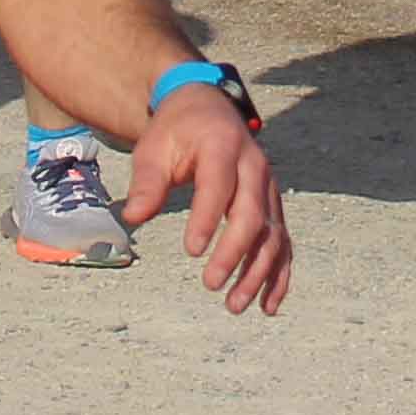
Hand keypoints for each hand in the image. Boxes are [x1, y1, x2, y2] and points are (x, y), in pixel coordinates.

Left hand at [120, 86, 288, 313]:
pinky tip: (267, 305)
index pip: (219, 186)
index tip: (192, 251)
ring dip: (258, 273)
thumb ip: (147, 182)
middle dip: (234, 253)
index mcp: (223, 146)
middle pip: (252, 215)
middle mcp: (254, 167)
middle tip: (210, 284)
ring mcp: (268, 188)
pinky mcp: (272, 206)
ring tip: (235, 305)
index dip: (208, 218)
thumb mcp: (154, 147)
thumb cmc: (176, 131)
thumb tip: (133, 216)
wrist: (207, 109)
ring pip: (272, 235)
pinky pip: (282, 242)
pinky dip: (278, 274)